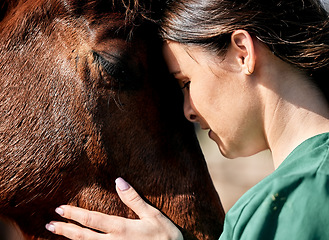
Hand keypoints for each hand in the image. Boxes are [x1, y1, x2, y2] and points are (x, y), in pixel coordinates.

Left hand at [45, 177, 182, 239]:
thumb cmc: (165, 236)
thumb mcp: (153, 215)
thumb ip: (134, 199)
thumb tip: (119, 180)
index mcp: (122, 228)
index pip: (92, 220)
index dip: (74, 214)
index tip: (60, 208)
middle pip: (83, 236)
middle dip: (65, 229)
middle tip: (50, 224)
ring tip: (57, 233)